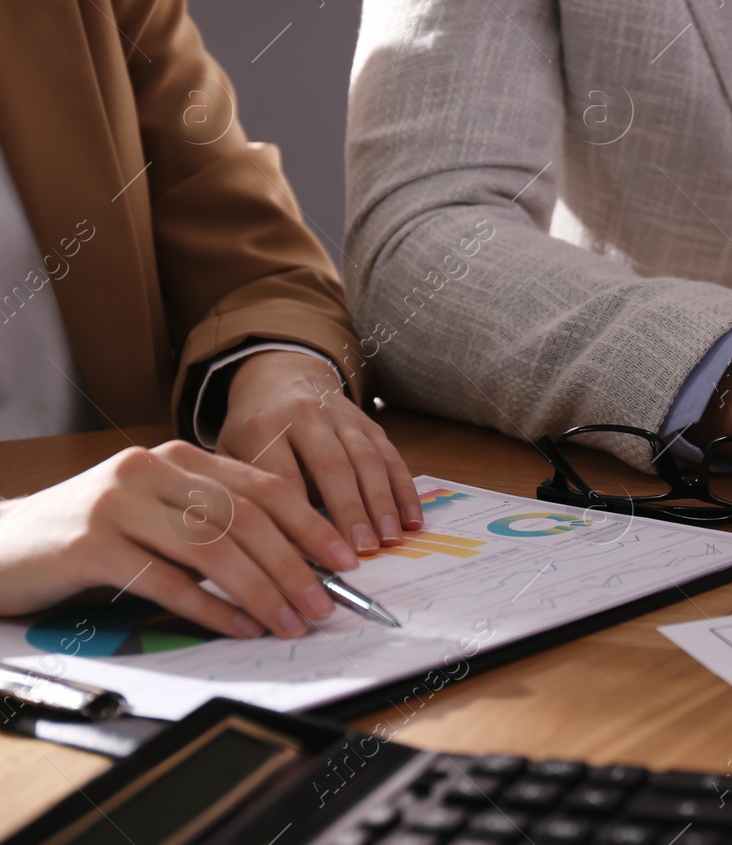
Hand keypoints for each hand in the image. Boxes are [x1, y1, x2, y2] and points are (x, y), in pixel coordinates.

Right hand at [0, 442, 363, 637]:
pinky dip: (210, 608)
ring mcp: (119, 503)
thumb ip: (214, 526)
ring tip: (289, 622)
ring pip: (213, 548)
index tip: (346, 560)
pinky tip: (239, 627)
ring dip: (261, 591)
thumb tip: (293, 565)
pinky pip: (166, 580)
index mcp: (179, 457)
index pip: (265, 486)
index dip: (311, 524)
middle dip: (295, 566)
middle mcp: (152, 470)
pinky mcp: (89, 544)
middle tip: (324, 605)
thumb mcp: (158, 516)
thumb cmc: (91, 538)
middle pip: (247, 518)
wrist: (0, 545)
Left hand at [217, 350, 418, 553]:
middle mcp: (307, 415)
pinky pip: (391, 457)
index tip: (307, 558)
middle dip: (350, 512)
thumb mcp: (229, 454)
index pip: (282, 477)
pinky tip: (411, 521)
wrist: (281, 375)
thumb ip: (242, 494)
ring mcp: (343, 416)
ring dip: (381, 503)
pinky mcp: (370, 423)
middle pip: (332, 466)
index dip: (296, 519)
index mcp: (264, 426)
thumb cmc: (251, 428)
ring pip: (368, 460)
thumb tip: (260, 553)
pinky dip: (404, 491)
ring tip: (389, 541)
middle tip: (362, 552)